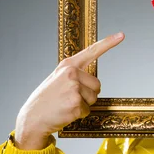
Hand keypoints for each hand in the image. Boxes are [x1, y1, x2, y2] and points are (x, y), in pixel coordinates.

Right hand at [14, 32, 124, 149]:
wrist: (32, 118)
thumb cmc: (46, 99)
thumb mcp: (57, 79)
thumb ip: (74, 74)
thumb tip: (92, 79)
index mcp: (68, 65)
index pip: (92, 51)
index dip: (108, 43)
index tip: (121, 35)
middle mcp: (71, 73)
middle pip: (97, 85)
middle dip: (88, 94)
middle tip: (69, 98)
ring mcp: (74, 88)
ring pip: (94, 98)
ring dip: (83, 105)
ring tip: (66, 104)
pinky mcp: (75, 103)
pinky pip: (87, 110)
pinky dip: (79, 114)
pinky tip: (65, 112)